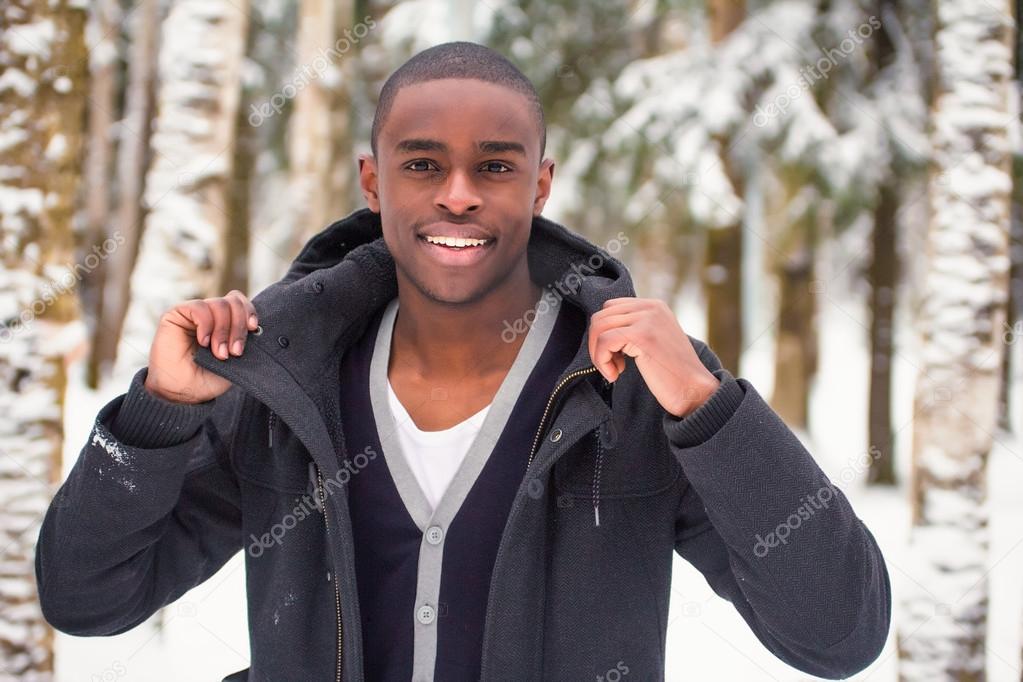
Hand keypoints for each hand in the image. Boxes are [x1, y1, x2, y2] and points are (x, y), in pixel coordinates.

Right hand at [144, 290, 258, 403]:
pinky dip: (206, 325)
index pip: (241, 303)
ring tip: (219, 353)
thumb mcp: (233, 362)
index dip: (249, 312)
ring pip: (219, 304)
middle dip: (238, 326)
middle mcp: (211, 315)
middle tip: (234, 352)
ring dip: (223, 330)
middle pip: (233, 301)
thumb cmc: (206, 379)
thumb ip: (242, 341)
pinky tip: (203, 342)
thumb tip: (255, 326)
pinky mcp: (177, 313)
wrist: (180, 391)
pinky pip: (199, 307)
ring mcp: (194, 313)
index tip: (253, 328)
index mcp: (225, 324)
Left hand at [587, 297, 719, 417]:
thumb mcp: (653, 340)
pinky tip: (615, 375)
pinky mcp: (642, 335)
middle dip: (597, 344)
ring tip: (614, 370)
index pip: (610, 308)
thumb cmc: (672, 373)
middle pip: (601, 316)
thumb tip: (600, 330)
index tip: (616, 356)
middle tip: (612, 365)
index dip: (603, 333)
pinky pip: (604, 342)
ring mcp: (647, 319)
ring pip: (599, 327)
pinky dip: (602, 361)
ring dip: (598, 354)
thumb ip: (633, 328)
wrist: (694, 391)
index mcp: (654, 306)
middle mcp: (651, 307)